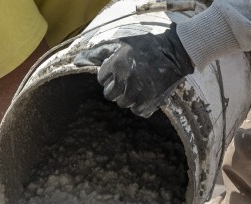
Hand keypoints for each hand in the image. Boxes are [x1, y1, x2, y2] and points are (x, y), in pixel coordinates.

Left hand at [74, 25, 193, 117]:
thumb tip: (76, 61)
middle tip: (130, 77)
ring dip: (129, 96)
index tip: (122, 67)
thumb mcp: (119, 44)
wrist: (175, 52)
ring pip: (124, 104)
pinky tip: (147, 93)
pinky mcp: (150, 103)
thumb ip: (96, 53)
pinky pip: (139, 112)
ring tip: (140, 84)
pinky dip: (142, 105)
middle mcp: (124, 82)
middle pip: (110, 95)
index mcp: (115, 66)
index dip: (111, 73)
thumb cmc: (145, 46)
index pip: (101, 79)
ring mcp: (137, 94)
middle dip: (117, 87)